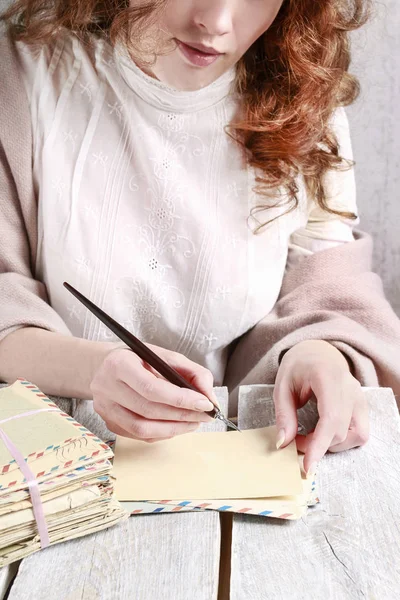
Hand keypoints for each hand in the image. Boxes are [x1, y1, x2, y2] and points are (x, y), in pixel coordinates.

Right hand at [90, 344, 214, 441]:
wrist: (104, 365)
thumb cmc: (138, 359)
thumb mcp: (165, 355)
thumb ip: (191, 372)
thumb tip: (209, 397)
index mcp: (119, 364)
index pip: (152, 388)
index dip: (181, 399)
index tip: (205, 403)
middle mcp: (106, 387)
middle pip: (148, 410)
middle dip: (182, 415)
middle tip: (205, 415)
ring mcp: (105, 408)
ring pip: (142, 428)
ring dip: (174, 429)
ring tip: (193, 422)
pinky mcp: (108, 422)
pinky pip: (138, 436)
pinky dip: (162, 433)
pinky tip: (176, 426)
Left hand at [274, 340, 368, 474]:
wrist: (317, 352)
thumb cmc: (298, 366)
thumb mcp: (282, 386)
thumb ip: (284, 414)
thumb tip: (283, 443)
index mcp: (328, 377)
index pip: (330, 418)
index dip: (319, 445)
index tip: (307, 466)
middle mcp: (350, 387)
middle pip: (341, 431)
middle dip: (317, 445)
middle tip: (296, 441)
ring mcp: (360, 396)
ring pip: (356, 435)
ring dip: (333, 445)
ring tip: (312, 437)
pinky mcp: (363, 404)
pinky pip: (361, 432)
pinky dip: (344, 440)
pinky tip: (326, 433)